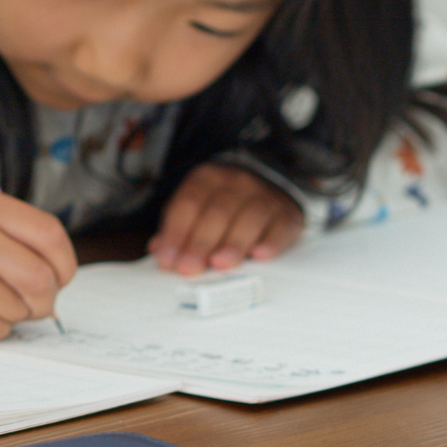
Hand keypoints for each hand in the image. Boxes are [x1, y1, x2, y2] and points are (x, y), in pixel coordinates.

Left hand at [149, 163, 303, 274]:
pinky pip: (281, 226)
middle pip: (217, 212)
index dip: (176, 234)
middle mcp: (237, 182)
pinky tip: (260, 255)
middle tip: (189, 268)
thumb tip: (158, 250)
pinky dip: (272, 241)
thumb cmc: (220, 206)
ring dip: (233, 243)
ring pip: (250, 217)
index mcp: (207, 178)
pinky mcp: (288, 214)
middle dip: (200, 242)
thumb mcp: (195, 208)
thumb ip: (177, 229)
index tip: (167, 261)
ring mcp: (265, 195)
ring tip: (220, 264)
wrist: (265, 186)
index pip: (187, 205)